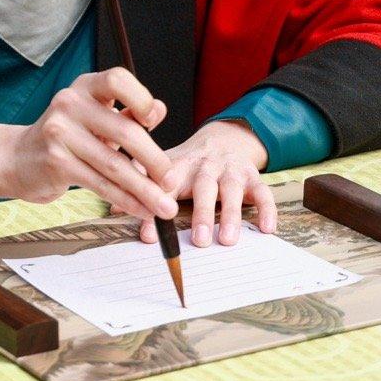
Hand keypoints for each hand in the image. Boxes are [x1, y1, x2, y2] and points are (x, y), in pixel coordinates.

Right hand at [0, 68, 177, 222]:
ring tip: (164, 206)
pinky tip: (140, 209)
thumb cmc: (68, 136)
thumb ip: (128, 113)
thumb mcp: (96, 117)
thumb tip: (159, 109)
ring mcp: (60, 133)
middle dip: (155, 161)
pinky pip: (100, 184)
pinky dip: (125, 200)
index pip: (117, 80)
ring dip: (144, 190)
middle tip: (171, 181)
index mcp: (85, 87)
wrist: (19, 158)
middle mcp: (70, 103)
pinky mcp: (56, 162)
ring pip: (114, 165)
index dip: (141, 98)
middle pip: (124, 131)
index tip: (154, 121)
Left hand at [140, 120, 273, 247]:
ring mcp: (230, 172)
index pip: (166, 186)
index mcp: (179, 166)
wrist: (223, 139)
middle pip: (204, 188)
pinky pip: (263, 192)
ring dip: (231, 216)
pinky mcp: (252, 177)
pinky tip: (267, 228)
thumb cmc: (188, 163)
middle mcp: (206, 167)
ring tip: (228, 240)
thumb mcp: (164, 167)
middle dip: (201, 214)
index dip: (157, 208)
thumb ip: (141, 185)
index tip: (150, 236)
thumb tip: (113, 208)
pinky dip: (267, 209)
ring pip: (232, 192)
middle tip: (198, 242)